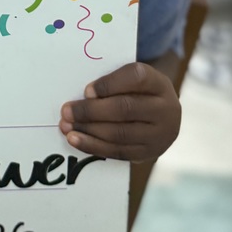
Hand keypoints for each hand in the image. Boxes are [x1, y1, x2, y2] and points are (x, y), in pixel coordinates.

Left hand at [59, 62, 180, 161]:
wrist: (164, 116)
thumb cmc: (139, 92)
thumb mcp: (133, 80)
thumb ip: (113, 82)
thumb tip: (83, 95)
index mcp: (159, 83)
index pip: (136, 78)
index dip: (109, 84)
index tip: (86, 90)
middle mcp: (165, 109)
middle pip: (125, 108)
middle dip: (91, 111)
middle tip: (66, 111)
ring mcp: (160, 134)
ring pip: (120, 133)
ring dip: (88, 130)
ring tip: (66, 126)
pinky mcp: (150, 153)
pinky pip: (118, 152)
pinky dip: (93, 146)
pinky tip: (75, 140)